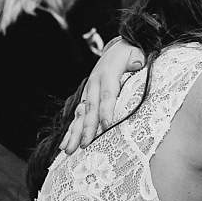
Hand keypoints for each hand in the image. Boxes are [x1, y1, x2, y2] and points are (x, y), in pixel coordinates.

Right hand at [59, 38, 145, 153]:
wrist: (118, 50)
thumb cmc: (129, 55)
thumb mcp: (135, 52)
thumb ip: (136, 58)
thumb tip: (137, 63)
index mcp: (108, 74)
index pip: (108, 94)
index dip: (107, 110)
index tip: (107, 126)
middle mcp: (94, 84)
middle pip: (91, 108)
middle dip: (87, 128)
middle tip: (85, 144)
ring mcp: (88, 92)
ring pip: (80, 114)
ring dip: (74, 133)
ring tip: (68, 150)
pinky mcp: (86, 98)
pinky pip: (77, 116)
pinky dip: (71, 130)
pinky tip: (64, 145)